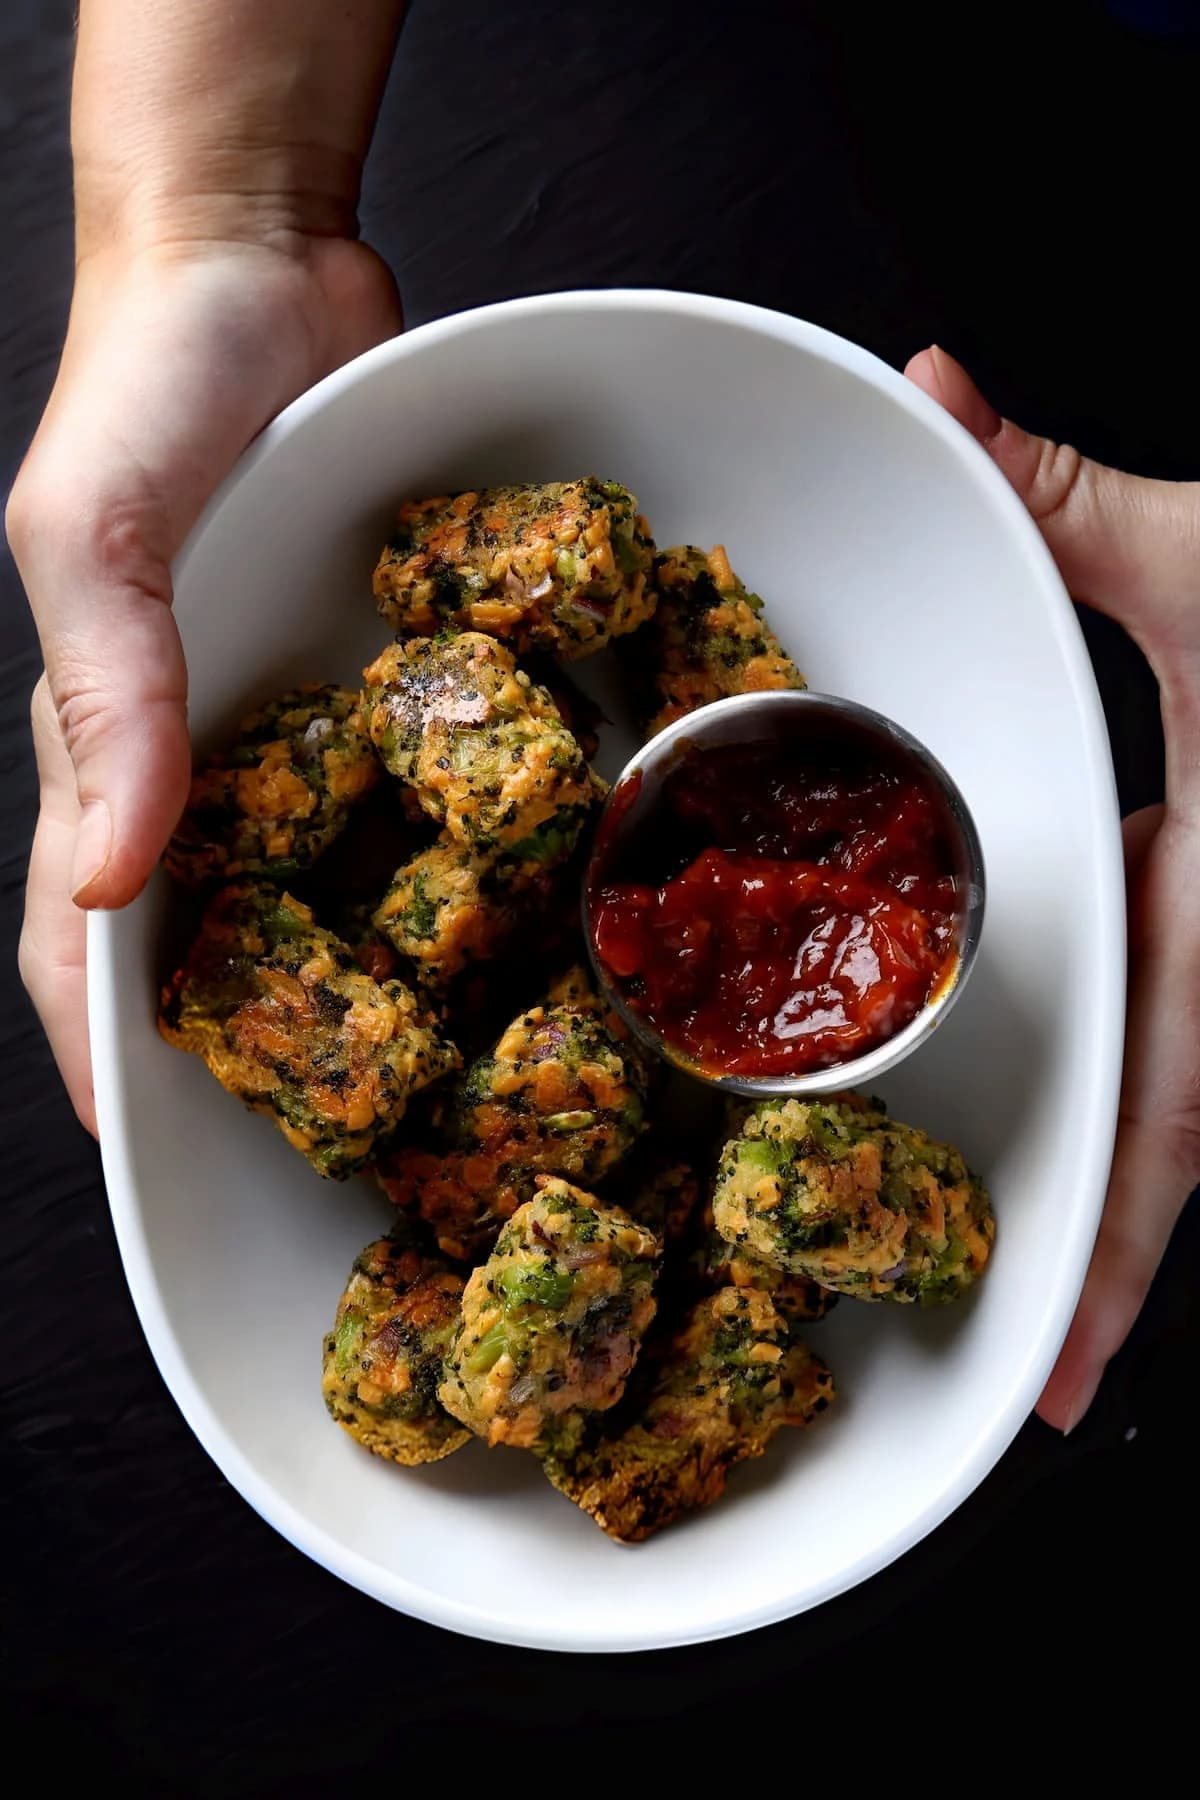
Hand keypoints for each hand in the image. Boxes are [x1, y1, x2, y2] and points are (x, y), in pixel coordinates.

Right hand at [10, 236, 400, 1130]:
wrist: (259, 262)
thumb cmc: (146, 387)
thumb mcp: (97, 533)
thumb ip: (111, 693)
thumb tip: (112, 880)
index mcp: (109, 748)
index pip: (81, 940)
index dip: (106, 1056)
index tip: (155, 1156)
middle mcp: (206, 758)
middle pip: (214, 941)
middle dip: (253, 1048)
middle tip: (330, 1148)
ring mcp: (296, 726)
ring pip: (318, 886)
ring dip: (358, 976)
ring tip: (434, 1074)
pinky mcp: (378, 680)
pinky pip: (408, 790)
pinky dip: (444, 858)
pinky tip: (509, 915)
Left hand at [906, 345, 1199, 1431]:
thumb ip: (1074, 495)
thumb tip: (942, 389)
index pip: (1175, 1121)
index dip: (1117, 1267)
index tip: (1059, 1384)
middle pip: (1190, 1143)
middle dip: (1121, 1266)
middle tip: (1037, 1374)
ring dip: (1150, 1186)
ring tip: (1063, 1289)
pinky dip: (1179, 1087)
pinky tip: (1138, 1091)